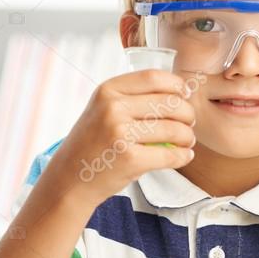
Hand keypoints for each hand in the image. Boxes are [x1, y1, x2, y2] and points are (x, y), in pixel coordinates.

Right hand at [51, 69, 195, 205]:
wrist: (69, 179)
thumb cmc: (91, 145)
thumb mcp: (101, 110)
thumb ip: (130, 98)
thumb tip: (179, 92)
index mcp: (107, 90)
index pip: (154, 78)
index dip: (176, 85)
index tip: (184, 94)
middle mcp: (113, 108)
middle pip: (169, 103)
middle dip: (187, 114)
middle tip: (188, 123)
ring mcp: (120, 133)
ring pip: (173, 129)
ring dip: (187, 137)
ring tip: (186, 142)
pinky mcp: (129, 159)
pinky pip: (169, 155)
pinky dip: (182, 157)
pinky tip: (183, 156)